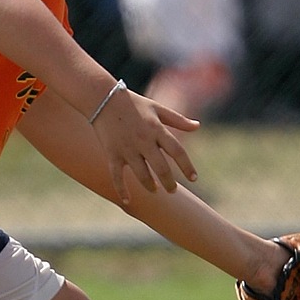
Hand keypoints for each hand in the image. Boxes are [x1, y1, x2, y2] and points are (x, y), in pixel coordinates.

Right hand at [89, 85, 198, 202]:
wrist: (102, 97)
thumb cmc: (132, 102)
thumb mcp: (157, 108)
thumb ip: (178, 119)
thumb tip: (197, 126)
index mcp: (157, 129)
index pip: (177, 151)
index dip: (187, 166)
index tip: (194, 178)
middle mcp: (144, 141)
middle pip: (161, 167)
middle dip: (169, 182)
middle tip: (172, 190)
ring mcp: (127, 148)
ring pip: (142, 174)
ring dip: (150, 186)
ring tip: (154, 191)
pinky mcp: (112, 153)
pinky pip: (117, 176)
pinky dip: (122, 190)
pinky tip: (128, 201)